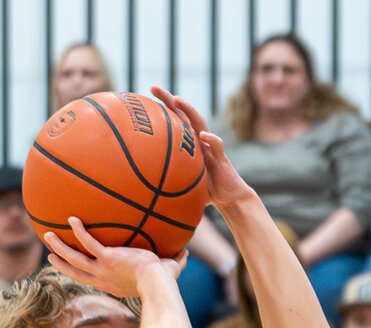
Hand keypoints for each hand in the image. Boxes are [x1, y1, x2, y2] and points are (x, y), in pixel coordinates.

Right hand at [45, 217, 183, 298]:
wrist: (158, 284)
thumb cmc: (164, 282)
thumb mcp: (168, 271)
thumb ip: (176, 261)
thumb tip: (187, 252)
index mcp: (111, 285)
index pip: (92, 279)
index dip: (81, 273)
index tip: (74, 267)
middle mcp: (102, 279)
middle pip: (75, 272)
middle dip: (61, 263)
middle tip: (50, 255)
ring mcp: (102, 270)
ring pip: (74, 259)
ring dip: (59, 248)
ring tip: (47, 235)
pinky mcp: (106, 258)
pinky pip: (88, 243)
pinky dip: (79, 231)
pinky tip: (72, 218)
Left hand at [149, 86, 254, 211]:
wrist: (229, 197)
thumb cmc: (205, 190)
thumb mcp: (182, 184)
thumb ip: (166, 181)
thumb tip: (141, 189)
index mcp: (190, 143)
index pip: (174, 120)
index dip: (162, 107)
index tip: (145, 96)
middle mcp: (199, 140)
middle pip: (184, 114)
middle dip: (170, 99)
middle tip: (153, 87)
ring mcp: (210, 147)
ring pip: (201, 123)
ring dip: (189, 110)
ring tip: (177, 100)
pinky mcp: (222, 158)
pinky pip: (217, 145)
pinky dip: (211, 139)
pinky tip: (202, 135)